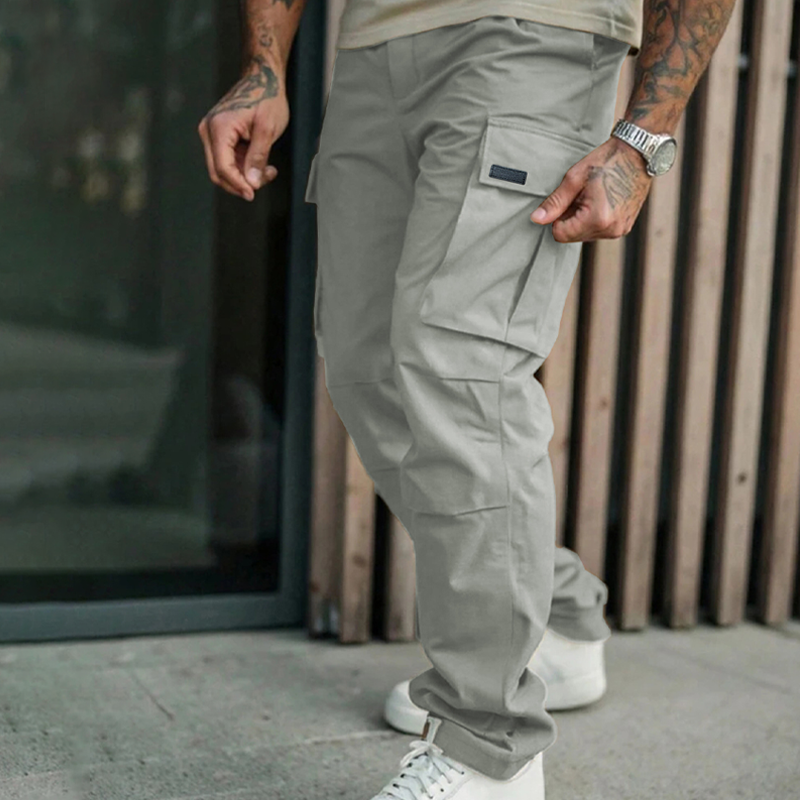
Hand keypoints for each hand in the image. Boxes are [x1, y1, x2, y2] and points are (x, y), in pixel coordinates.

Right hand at [198, 55, 289, 201]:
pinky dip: (244, 167)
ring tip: (268, 169)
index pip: (222, 168)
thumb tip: (252, 183)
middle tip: (265, 178)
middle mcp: (208, 131)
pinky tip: (261, 163)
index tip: (253, 194)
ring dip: (245, 176)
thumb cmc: (267, 97)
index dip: (238, 185)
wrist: (263, 78)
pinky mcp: (218, 136)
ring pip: (224, 169)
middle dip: (242, 183)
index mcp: (218, 128)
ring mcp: (211, 133)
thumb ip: (258, 158)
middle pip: (218, 173)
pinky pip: (228, 160)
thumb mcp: (267, 129)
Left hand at [530, 136, 653, 241]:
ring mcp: (620, 230)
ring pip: (585, 234)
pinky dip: (595, 219)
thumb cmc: (607, 160)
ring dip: (583, 219)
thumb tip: (536, 219)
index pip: (560, 234)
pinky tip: (603, 200)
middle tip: (581, 195)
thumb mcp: (575, 178)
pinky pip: (599, 230)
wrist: (639, 152)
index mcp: (597, 218)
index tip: (567, 199)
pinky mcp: (625, 227)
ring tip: (594, 195)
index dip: (557, 217)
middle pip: (573, 236)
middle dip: (571, 218)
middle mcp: (611, 229)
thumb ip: (555, 202)